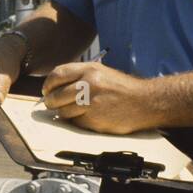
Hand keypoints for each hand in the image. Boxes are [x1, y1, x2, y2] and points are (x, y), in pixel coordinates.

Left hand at [41, 61, 161, 134]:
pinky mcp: (94, 119)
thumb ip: (79, 77)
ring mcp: (91, 102)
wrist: (146, 102)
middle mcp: (89, 84)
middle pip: (56, 95)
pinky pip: (75, 122)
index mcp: (90, 69)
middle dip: (51, 102)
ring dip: (65, 113)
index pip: (57, 74)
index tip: (47, 90)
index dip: (48, 84)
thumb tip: (55, 86)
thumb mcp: (102, 73)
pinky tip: (88, 117)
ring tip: (75, 111)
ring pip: (63, 111)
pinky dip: (78, 122)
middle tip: (53, 104)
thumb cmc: (123, 89)